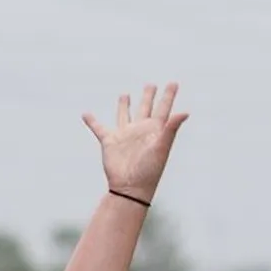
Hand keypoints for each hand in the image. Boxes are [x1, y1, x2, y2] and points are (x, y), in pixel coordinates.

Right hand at [83, 83, 187, 201]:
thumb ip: (171, 128)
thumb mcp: (162, 147)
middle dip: (148, 96)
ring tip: (125, 94)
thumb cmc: (150, 171)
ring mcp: (125, 135)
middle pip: (145, 108)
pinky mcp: (110, 142)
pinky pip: (99, 128)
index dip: (168, 95)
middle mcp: (140, 130)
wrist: (130, 188)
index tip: (174, 83)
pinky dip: (92, 121)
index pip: (163, 108)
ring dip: (124, 105)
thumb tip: (185, 112)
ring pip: (124, 115)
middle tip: (151, 85)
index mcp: (155, 130)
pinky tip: (86, 114)